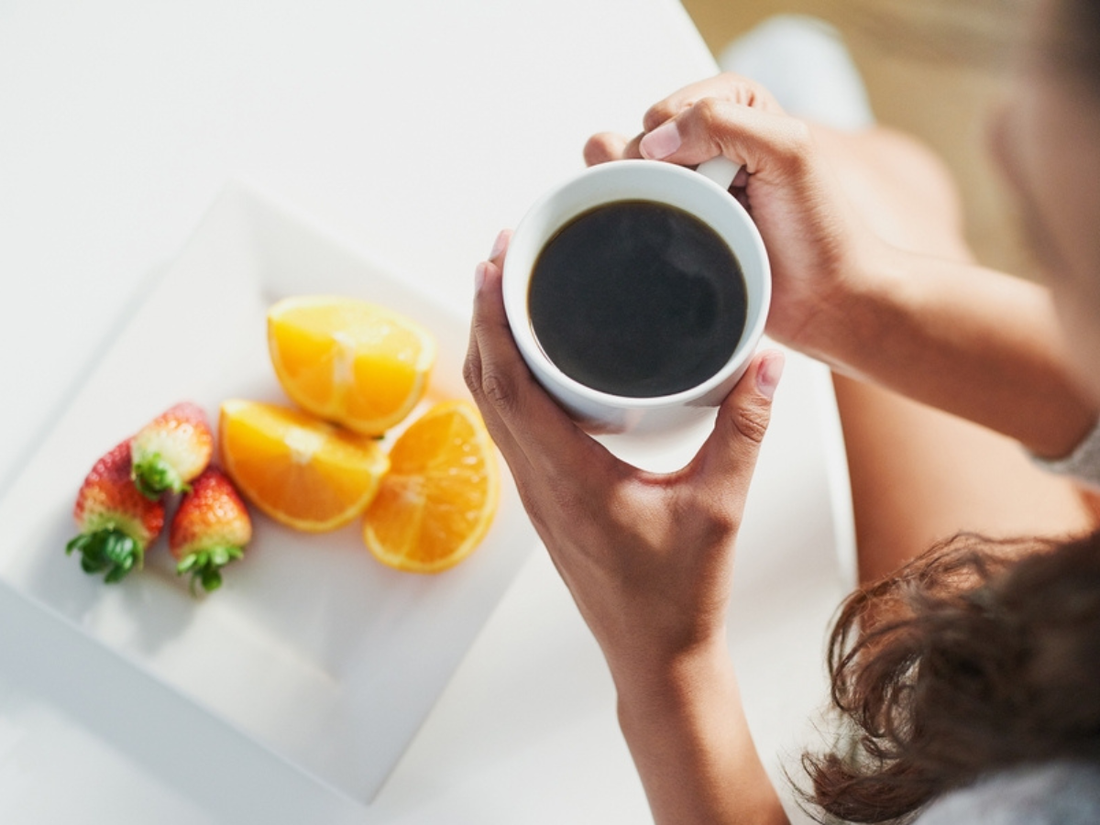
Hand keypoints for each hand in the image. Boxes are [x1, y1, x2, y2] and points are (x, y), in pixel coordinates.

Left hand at [463, 232, 783, 680]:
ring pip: (492, 406)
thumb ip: (744, 432)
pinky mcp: (546, 499)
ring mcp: (535, 493)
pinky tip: (531, 361)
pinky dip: (507, 382)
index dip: (493, 318)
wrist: (655, 654)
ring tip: (507, 292)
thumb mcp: (720, 507)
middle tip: (502, 255)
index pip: (508, 383)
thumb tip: (765, 363)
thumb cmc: (681, 594)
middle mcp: (537, 481)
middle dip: (485, 314)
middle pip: (486, 384)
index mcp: (567, 477)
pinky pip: (511, 428)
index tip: (494, 264)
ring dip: (491, 346)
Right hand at [585, 73, 883, 359]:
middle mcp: (712, 145)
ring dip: (649, 200)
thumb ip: (721, 122)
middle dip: (659, 172)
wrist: (821, 300)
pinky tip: (670, 238)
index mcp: (740, 107)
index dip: (676, 137)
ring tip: (695, 223)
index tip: (709, 170)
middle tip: (706, 201)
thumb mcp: (786, 150)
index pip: (671, 108)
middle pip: (643, 144)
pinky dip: (642, 223)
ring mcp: (693, 189)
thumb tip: (652, 141)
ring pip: (632, 180)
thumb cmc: (816, 230)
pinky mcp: (681, 226)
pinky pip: (637, 215)